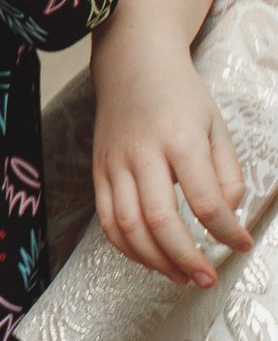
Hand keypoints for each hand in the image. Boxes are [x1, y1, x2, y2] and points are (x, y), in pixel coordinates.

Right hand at [91, 35, 250, 288]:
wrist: (132, 63)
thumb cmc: (181, 95)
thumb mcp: (216, 126)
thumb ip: (227, 174)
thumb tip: (226, 217)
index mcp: (181, 139)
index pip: (205, 201)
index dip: (227, 232)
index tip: (242, 244)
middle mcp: (143, 153)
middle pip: (160, 220)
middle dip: (186, 258)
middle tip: (206, 277)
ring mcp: (115, 163)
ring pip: (128, 227)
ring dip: (156, 260)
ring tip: (181, 275)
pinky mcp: (98, 171)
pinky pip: (107, 219)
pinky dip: (127, 248)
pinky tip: (150, 258)